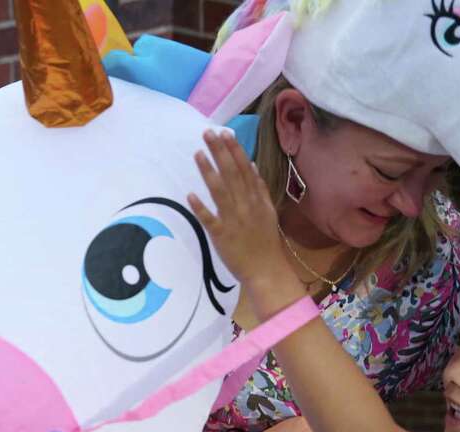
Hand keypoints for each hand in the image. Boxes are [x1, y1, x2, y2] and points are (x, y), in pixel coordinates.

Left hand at [188, 130, 285, 284]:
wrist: (266, 270)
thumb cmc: (266, 241)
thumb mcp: (268, 212)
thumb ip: (260, 189)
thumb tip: (252, 165)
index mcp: (256, 199)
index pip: (245, 169)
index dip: (234, 150)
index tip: (225, 133)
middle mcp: (246, 206)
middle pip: (231, 174)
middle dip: (220, 153)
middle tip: (208, 133)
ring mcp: (233, 220)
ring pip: (220, 192)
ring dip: (209, 172)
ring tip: (198, 154)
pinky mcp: (222, 236)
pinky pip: (210, 220)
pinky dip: (201, 208)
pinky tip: (190, 194)